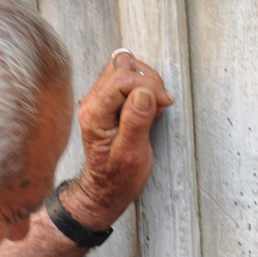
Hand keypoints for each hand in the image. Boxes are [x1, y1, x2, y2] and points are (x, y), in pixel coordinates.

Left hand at [59, 51, 172, 230]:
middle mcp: (93, 102)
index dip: (147, 85)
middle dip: (148, 80)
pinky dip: (144, 87)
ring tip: (156, 105)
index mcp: (95, 113)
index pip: (120, 78)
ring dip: (146, 82)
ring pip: (124, 69)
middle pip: (121, 67)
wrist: (107, 190)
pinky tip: (151, 106)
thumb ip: (136, 121)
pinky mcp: (110, 103)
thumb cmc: (118, 177)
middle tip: (161, 102)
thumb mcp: (131, 154)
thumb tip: (144, 94)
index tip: (164, 102)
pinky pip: (127, 81)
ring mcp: (100, 101)